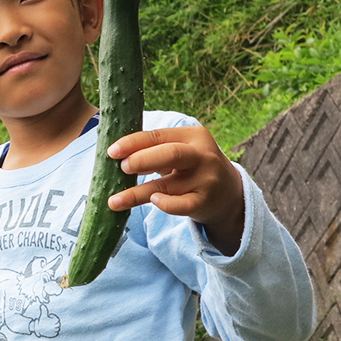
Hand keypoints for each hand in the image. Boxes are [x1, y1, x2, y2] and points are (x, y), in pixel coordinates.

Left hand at [106, 125, 245, 254]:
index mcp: (193, 136)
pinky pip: (182, 205)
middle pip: (170, 153)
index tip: (111, 151)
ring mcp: (205, 180)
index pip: (159, 135)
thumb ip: (155, 151)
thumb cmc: (193, 169)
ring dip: (136, 193)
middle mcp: (202, 156)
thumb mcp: (181, 152)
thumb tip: (118, 156)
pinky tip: (152, 202)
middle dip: (141, 159)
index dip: (133, 142)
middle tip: (121, 168)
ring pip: (166, 185)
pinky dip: (166, 204)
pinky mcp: (204, 202)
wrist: (229, 194)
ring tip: (113, 201)